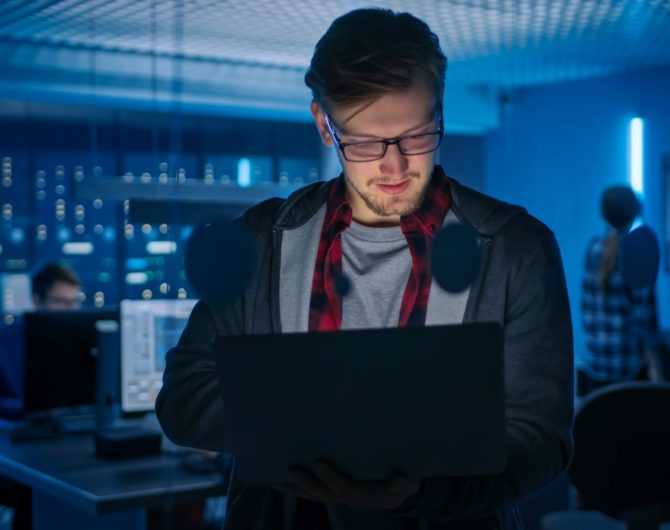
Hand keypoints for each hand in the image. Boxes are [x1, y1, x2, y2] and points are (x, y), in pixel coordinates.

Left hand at [273, 461, 419, 509]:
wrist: (398, 495)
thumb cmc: (401, 485)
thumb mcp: (407, 483)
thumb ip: (404, 482)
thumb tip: (401, 479)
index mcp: (363, 494)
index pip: (343, 487)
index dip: (330, 477)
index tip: (318, 463)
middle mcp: (347, 497)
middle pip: (322, 493)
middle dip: (306, 483)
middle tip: (291, 470)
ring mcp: (338, 497)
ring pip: (313, 496)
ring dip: (295, 490)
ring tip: (276, 481)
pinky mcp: (334, 493)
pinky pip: (313, 494)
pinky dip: (297, 490)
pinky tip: (282, 484)